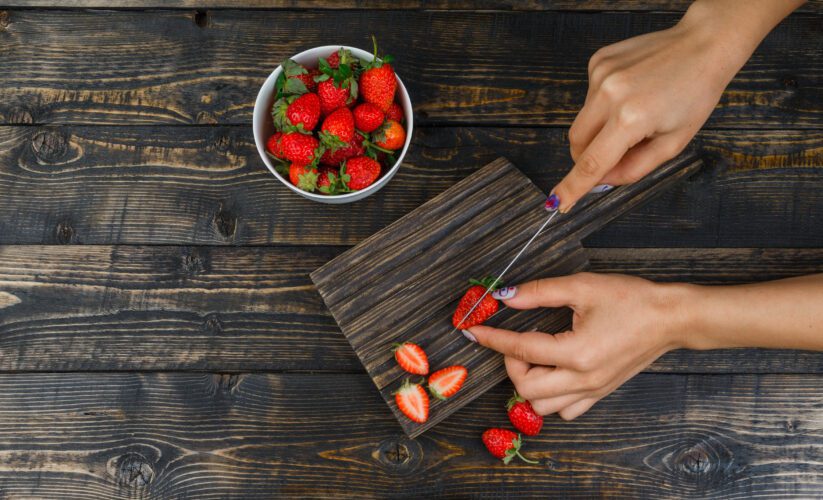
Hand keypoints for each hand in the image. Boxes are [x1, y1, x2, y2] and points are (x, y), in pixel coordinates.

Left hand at [466, 273, 691, 419]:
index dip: (492, 338)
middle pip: (526, 388)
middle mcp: (582, 379)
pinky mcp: (600, 392)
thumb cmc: (632, 299)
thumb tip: (506, 296)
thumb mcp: (582, 286)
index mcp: (576, 353)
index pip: (520, 349)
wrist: (671, 318)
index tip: (473, 330)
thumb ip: (539, 292)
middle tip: (514, 339)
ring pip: (542, 406)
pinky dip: (551, 396)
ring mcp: (592, 390)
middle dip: (510, 363)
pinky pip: (566, 410)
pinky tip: (553, 371)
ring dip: (529, 383)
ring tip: (534, 356)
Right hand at [552, 0, 799, 211]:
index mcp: (632, 118)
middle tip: (614, 155)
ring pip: (582, 120)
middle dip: (588, 156)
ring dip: (600, 128)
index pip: (592, 162)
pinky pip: (589, 97)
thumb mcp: (673, 143)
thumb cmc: (695, 94)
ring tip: (634, 113)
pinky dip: (604, 105)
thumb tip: (603, 179)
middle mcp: (610, 94)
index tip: (557, 202)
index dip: (572, 186)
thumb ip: (634, 168)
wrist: (703, 45)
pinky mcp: (598, 62)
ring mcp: (601, 74)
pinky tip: (630, 93)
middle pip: (577, 142)